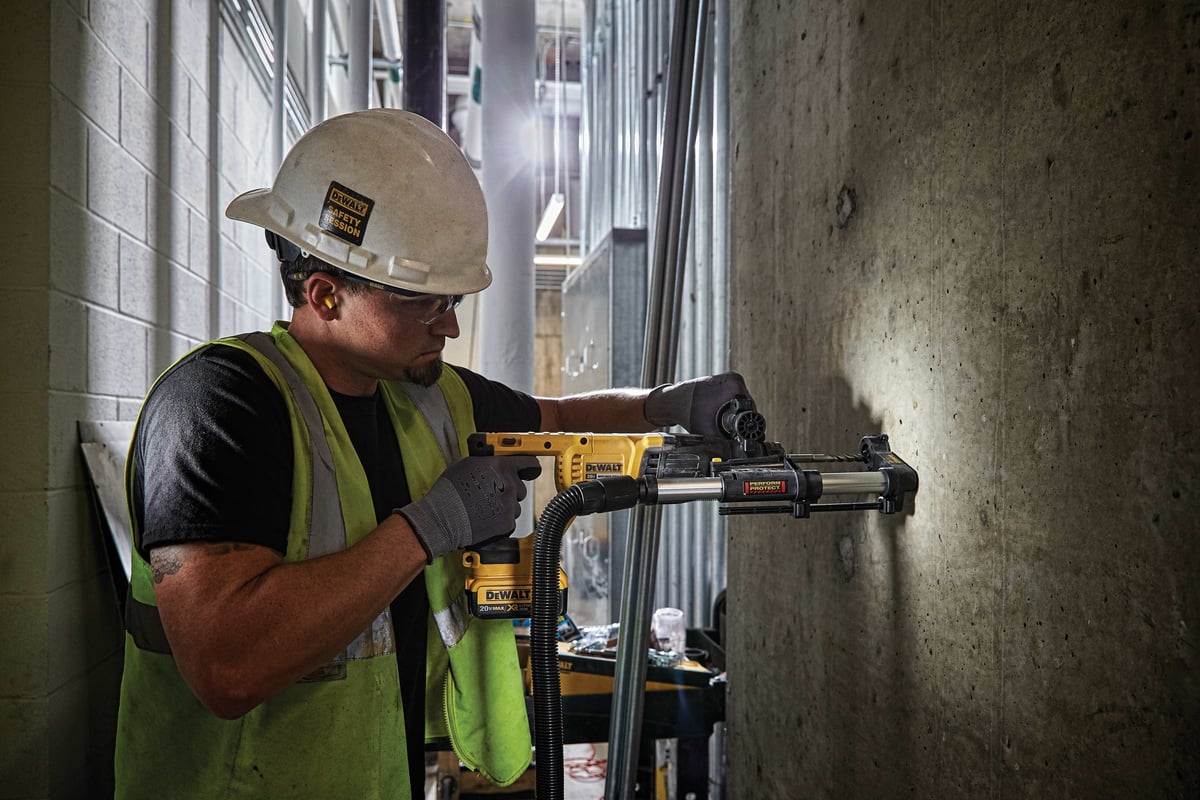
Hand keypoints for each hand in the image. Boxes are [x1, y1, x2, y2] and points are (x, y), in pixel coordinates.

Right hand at [396, 455, 541, 561]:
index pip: (529, 462)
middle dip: (509, 490)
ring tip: (484, 507)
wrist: (443, 518)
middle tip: (492, 494)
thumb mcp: (467, 464)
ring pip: (515, 505)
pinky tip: (485, 518)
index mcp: (501, 466)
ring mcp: (509, 504)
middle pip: (520, 487)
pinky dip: (500, 520)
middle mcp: (509, 484)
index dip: (530, 466)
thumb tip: (494, 463)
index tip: (531, 469)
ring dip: (504, 507)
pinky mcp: (507, 522)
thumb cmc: (449, 491)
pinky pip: (509, 520)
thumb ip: (488, 462)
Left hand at [643, 372, 751, 435]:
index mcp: (733, 385)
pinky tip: (719, 414)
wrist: (672, 401)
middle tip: (730, 430)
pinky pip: (732, 398)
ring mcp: (728, 379)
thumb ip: (722, 444)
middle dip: (740, 420)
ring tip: (722, 420)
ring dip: (734, 414)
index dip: (747, 425)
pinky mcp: (722, 382)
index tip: (744, 434)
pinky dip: (728, 408)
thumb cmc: (685, 410)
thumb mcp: (707, 430)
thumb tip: (735, 454)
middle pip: (747, 406)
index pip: (750, 409)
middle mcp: (733, 379)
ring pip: (740, 402)